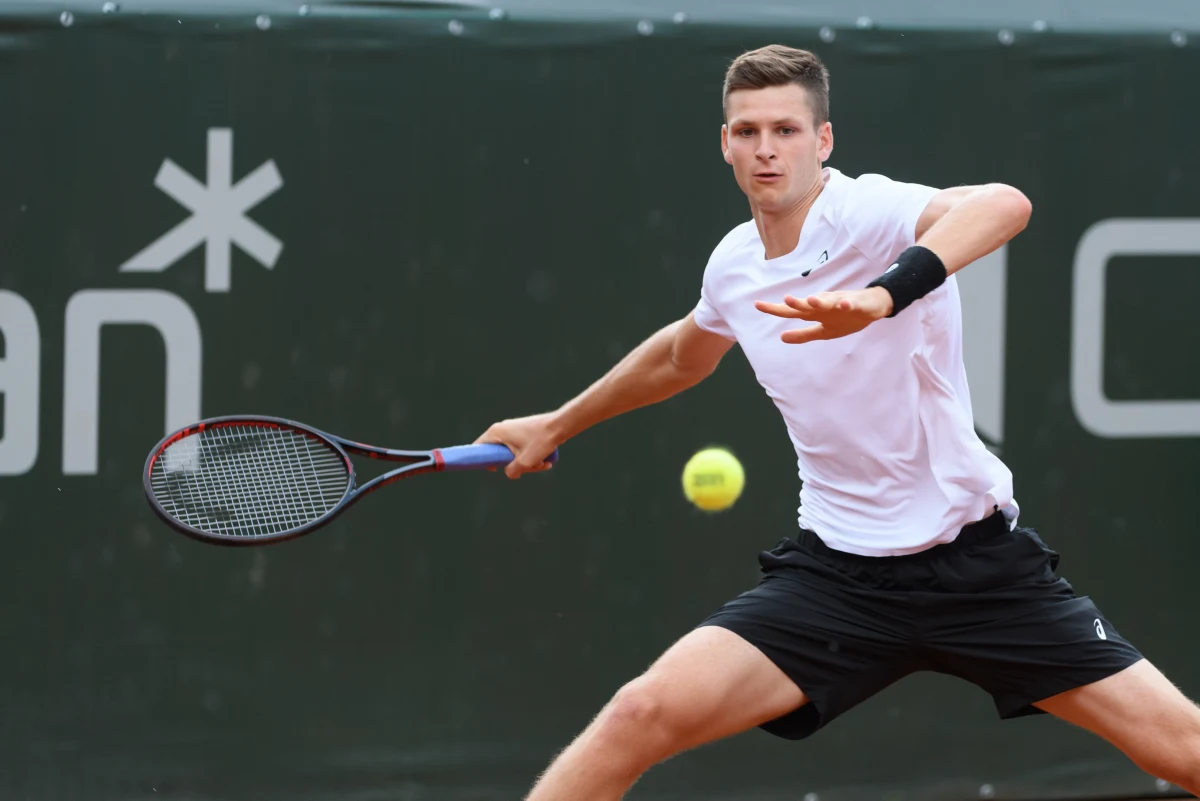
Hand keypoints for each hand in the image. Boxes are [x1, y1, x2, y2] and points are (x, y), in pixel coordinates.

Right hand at [473, 411, 561, 478]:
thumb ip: (512, 471)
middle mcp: (502, 428)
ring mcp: (513, 429)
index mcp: (496, 432)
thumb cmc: (541, 441)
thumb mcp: (524, 462)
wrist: (560, 425)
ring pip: (514, 452)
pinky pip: (523, 448)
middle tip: (526, 469)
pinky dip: (531, 456)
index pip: (479, 447)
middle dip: (514, 464)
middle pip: (499, 453)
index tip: (494, 470)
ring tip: (541, 464)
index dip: (482, 461)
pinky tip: (545, 461)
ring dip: (527, 462)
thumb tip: (510, 473)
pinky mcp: (524, 431)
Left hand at [754, 287, 893, 343]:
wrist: (873, 306)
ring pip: (828, 301)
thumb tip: (781, 337)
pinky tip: (843, 305)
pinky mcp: (856, 303)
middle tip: (785, 300)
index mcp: (815, 313)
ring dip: (820, 300)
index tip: (757, 304)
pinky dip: (847, 303)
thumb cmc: (845, 317)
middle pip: (808, 304)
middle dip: (797, 303)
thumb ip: (803, 335)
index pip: (792, 311)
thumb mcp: (823, 331)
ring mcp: (840, 302)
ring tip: (810, 300)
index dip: (775, 309)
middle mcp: (824, 305)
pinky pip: (851, 303)